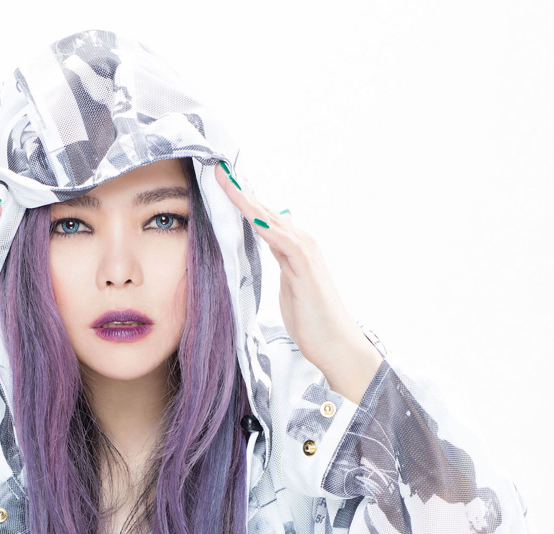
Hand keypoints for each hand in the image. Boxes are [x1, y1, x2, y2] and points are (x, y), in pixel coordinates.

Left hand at [214, 161, 381, 403]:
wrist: (335, 343)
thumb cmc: (312, 320)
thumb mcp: (289, 286)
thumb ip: (281, 263)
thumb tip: (272, 244)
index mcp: (294, 248)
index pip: (263, 218)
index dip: (242, 200)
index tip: (221, 183)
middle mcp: (301, 243)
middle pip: (264, 211)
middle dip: (240, 191)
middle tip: (218, 170)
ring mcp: (305, 253)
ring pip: (271, 220)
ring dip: (248, 201)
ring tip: (227, 182)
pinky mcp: (305, 268)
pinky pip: (283, 241)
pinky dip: (266, 227)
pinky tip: (249, 215)